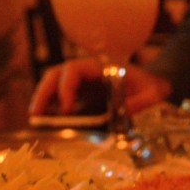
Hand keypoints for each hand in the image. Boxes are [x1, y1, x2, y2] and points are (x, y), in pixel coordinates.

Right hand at [28, 58, 171, 115]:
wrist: (154, 85)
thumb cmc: (151, 86)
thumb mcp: (152, 94)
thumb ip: (140, 102)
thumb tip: (124, 113)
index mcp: (100, 67)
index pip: (74, 70)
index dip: (66, 87)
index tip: (67, 109)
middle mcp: (87, 72)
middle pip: (57, 75)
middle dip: (44, 92)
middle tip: (35, 114)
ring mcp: (83, 83)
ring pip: (55, 85)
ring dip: (43, 99)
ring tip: (36, 119)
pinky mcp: (83, 96)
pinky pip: (62, 98)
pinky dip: (53, 108)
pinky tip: (48, 122)